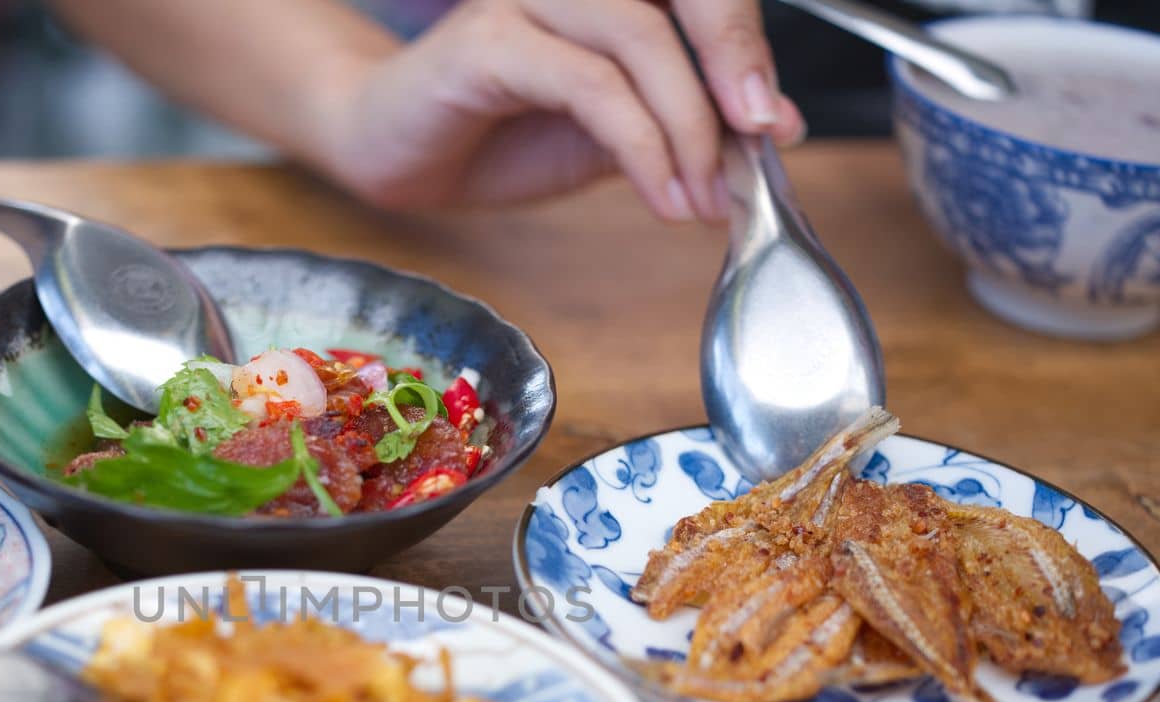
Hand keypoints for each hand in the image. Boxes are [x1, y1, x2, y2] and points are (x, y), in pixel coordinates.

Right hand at [315, 0, 805, 220]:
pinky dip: (639, 145)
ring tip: (702, 197)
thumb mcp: (612, 137)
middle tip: (762, 140)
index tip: (775, 126)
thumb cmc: (495, 135)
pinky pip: (590, 84)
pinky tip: (661, 194)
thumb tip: (773, 129)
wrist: (392, 154)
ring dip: (688, 127)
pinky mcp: (489, 39)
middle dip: (735, 63)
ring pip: (642, 38)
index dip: (747, 47)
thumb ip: (685, 124)